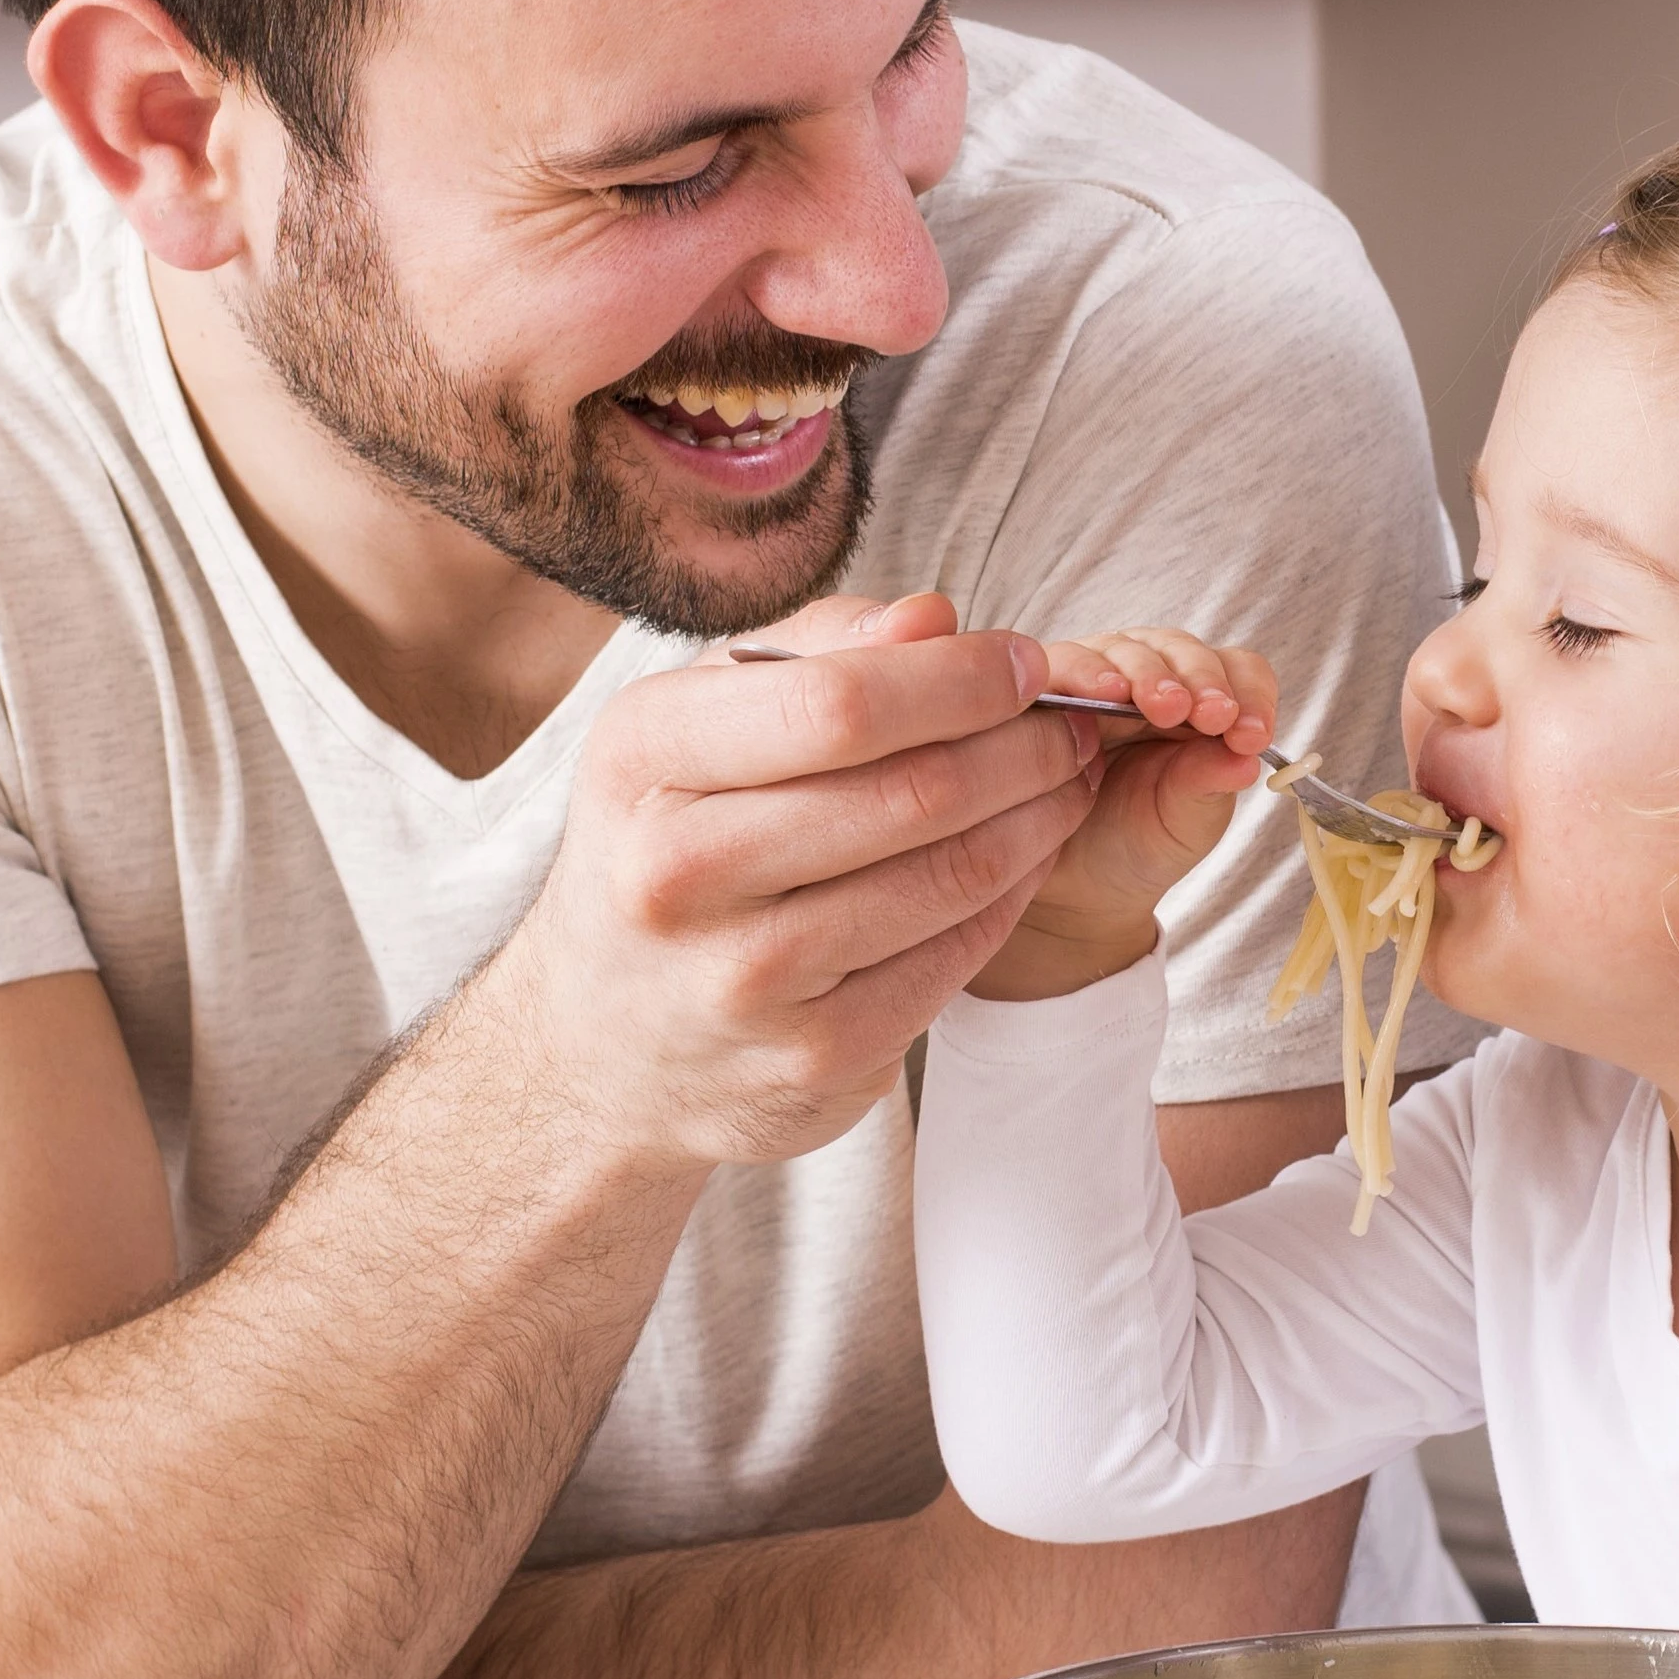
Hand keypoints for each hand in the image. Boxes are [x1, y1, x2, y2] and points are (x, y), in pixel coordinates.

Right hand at [496, 591, 1095, 1163]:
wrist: (605, 1041)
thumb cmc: (672, 843)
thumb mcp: (694, 726)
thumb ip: (814, 655)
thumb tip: (937, 619)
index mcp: (641, 760)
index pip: (837, 703)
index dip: (961, 678)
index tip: (1028, 660)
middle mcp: (677, 874)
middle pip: (910, 791)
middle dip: (1023, 746)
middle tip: (1073, 722)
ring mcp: (745, 980)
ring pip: (950, 876)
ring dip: (1040, 817)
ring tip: (1069, 780)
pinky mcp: (811, 1060)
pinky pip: (954, 958)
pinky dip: (1014, 896)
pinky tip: (1030, 857)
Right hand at [967, 627, 1280, 1001]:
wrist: (1074, 884)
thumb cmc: (1137, 844)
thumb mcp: (1185, 822)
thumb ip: (1208, 785)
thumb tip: (1246, 762)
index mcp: (1201, 705)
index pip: (1237, 672)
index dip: (1250, 695)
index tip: (1251, 737)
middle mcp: (1150, 682)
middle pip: (1181, 650)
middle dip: (1200, 680)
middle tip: (1213, 717)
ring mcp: (1095, 680)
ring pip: (1123, 650)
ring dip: (1147, 674)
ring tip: (1164, 707)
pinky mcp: (1044, 690)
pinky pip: (1060, 664)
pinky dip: (1084, 673)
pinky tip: (1103, 694)